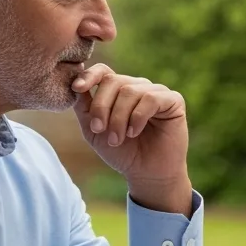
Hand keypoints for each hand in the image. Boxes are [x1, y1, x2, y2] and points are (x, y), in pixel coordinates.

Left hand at [72, 64, 191, 215]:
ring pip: (130, 91)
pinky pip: (150, 99)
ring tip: (117, 139)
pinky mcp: (173, 101)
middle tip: (99, 130)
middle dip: (101, 106)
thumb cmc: (122, 152)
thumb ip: (84, 107)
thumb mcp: (94, 130)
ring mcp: (157, 92)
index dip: (89, 75)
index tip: (77, 88)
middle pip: (113, 81)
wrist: (147, 174)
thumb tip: (72, 83)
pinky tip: (134, 132)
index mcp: (119, 91)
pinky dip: (137, 117)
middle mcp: (138, 87)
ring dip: (118, 118)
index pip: (104, 71)